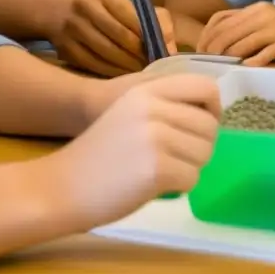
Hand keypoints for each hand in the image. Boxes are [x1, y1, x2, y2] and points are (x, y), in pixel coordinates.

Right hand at [47, 73, 221, 229]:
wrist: (62, 186)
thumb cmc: (100, 153)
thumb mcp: (130, 112)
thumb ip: (167, 105)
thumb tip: (211, 114)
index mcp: (147, 90)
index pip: (205, 87)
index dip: (212, 109)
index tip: (201, 126)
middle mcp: (153, 108)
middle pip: (209, 126)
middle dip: (200, 147)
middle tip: (174, 157)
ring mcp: (155, 137)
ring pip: (205, 154)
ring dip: (189, 167)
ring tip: (160, 170)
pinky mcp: (157, 168)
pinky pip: (193, 178)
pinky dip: (179, 187)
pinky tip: (154, 185)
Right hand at [50, 0, 176, 76]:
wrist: (55, 10)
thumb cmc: (100, 6)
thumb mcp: (120, 1)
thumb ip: (150, 17)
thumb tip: (171, 45)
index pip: (132, 16)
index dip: (148, 36)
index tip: (160, 51)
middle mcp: (85, 7)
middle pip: (121, 37)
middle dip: (140, 55)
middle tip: (154, 67)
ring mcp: (72, 28)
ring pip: (108, 54)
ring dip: (128, 67)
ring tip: (142, 74)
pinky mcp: (65, 49)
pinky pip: (94, 65)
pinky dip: (112, 74)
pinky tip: (123, 78)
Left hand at [196, 2, 274, 66]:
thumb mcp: (265, 16)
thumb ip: (245, 23)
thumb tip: (219, 39)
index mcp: (254, 9)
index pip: (221, 20)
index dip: (207, 35)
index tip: (200, 49)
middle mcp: (261, 17)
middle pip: (228, 33)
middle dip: (213, 49)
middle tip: (205, 62)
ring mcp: (273, 30)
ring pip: (242, 45)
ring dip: (229, 57)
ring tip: (220, 66)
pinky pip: (263, 55)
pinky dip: (251, 63)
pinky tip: (244, 69)